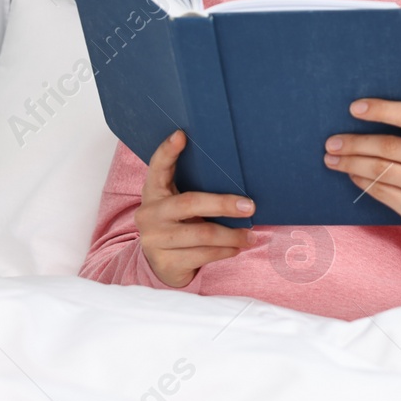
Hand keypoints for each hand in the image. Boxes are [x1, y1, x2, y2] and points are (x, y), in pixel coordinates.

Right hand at [136, 130, 256, 286]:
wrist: (162, 265)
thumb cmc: (180, 225)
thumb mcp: (180, 206)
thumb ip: (196, 191)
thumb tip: (239, 177)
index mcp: (153, 193)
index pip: (157, 167)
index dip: (167, 151)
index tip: (181, 135)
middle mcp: (149, 214)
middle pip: (190, 203)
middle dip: (223, 204)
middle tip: (250, 206)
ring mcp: (155, 240)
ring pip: (202, 234)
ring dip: (232, 235)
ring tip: (250, 235)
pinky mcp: (165, 262)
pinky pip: (203, 255)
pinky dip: (225, 251)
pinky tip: (236, 248)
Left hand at [324, 99, 400, 236]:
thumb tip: (370, 115)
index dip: (382, 110)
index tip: (354, 108)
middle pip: (390, 146)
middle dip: (356, 143)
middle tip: (332, 142)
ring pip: (382, 170)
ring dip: (351, 163)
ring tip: (332, 159)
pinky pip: (383, 192)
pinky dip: (362, 181)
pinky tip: (352, 175)